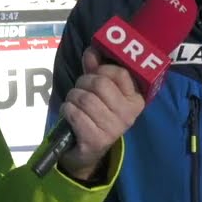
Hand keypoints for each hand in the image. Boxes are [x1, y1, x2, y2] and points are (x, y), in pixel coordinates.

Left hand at [58, 48, 146, 182]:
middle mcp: (129, 115)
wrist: (86, 151)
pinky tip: (70, 116)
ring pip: (84, 97)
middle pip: (100, 83)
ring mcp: (114, 129)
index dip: (102, 70)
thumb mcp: (98, 90)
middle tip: (81, 92)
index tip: (96, 75)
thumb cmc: (95, 115)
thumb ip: (96, 68)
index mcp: (135, 100)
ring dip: (72, 97)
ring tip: (74, 104)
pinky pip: (74, 113)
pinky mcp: (96, 140)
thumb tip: (92, 50)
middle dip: (83, 83)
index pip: (120, 73)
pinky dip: (67, 110)